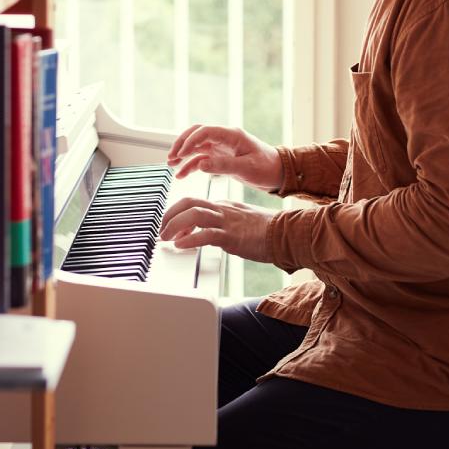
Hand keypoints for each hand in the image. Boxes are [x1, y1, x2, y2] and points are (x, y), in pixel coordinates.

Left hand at [159, 197, 275, 262]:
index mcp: (223, 205)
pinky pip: (206, 235)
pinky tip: (181, 246)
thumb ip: (221, 225)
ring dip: (174, 226)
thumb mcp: (240, 222)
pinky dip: (190, 240)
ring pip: (193, 215)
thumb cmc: (267, 231)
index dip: (176, 213)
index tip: (169, 227)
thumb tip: (202, 234)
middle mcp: (222, 209)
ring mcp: (227, 222)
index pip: (193, 202)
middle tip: (161, 231)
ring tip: (166, 238)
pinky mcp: (232, 236)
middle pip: (188, 203)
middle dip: (170, 216)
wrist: (287, 233)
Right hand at [167, 124, 283, 190]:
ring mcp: (221, 147)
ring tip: (171, 165)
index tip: (180, 154)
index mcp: (232, 135)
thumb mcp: (246, 168)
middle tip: (171, 157)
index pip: (205, 131)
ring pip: (196, 146)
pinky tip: (181, 175)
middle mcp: (224, 138)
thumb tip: (200, 164)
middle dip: (182, 143)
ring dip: (183, 154)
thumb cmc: (266, 168)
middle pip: (197, 134)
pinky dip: (190, 165)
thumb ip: (223, 166)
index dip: (190, 141)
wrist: (278, 173)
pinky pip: (201, 159)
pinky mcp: (220, 157)